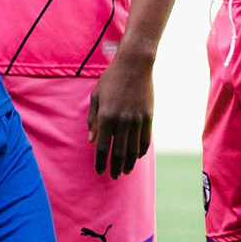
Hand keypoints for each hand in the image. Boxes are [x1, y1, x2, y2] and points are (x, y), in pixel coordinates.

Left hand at [87, 47, 153, 176]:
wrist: (135, 65)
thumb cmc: (111, 79)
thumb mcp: (96, 97)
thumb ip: (93, 120)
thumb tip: (91, 140)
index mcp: (106, 117)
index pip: (103, 147)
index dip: (101, 162)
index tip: (100, 172)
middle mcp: (122, 121)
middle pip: (119, 152)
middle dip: (115, 167)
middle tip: (113, 176)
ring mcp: (137, 120)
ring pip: (133, 149)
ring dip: (129, 163)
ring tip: (125, 171)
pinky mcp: (148, 117)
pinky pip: (145, 140)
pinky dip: (141, 151)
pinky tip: (137, 157)